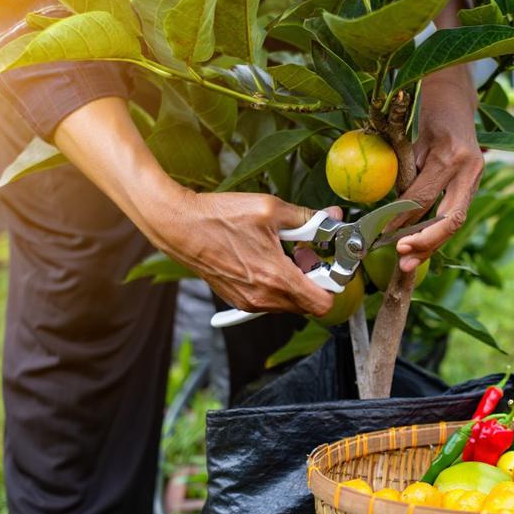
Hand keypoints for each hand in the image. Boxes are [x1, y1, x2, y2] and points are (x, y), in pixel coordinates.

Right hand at [150, 191, 341, 315]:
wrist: (179, 227)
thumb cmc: (220, 217)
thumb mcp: (271, 209)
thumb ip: (308, 217)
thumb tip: (333, 217)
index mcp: (276, 278)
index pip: (323, 303)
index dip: (333, 283)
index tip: (330, 263)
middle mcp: (264, 298)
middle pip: (308, 303)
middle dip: (314, 279)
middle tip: (305, 251)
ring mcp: (249, 302)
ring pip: (289, 302)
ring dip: (294, 281)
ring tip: (281, 251)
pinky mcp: (238, 300)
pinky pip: (270, 300)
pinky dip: (276, 284)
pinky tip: (266, 258)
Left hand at [395, 71, 482, 271]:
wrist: (456, 99)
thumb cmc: (429, 113)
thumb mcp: (412, 137)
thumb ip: (405, 171)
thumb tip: (389, 206)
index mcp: (452, 156)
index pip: (424, 196)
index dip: (403, 219)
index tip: (384, 235)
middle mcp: (470, 170)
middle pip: (450, 218)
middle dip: (425, 242)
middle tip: (402, 257)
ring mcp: (476, 178)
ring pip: (455, 222)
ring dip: (432, 244)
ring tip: (409, 262)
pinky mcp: (474, 185)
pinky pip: (454, 214)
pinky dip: (436, 232)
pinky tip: (420, 247)